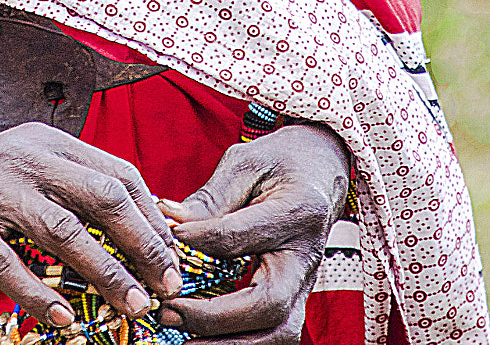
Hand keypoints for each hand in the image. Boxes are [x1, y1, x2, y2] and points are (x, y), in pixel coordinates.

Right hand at [0, 120, 182, 330]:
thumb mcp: (22, 170)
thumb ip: (70, 188)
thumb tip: (140, 226)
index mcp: (45, 141)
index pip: (117, 172)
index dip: (152, 214)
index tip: (175, 254)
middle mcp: (23, 156)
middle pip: (102, 194)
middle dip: (144, 241)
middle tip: (168, 282)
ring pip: (64, 230)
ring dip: (106, 272)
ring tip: (135, 304)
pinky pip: (7, 263)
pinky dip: (39, 293)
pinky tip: (63, 317)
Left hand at [155, 123, 350, 343]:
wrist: (321, 171)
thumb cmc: (281, 163)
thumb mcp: (246, 163)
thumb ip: (211, 197)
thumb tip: (170, 220)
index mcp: (295, 213)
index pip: (242, 237)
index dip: (201, 241)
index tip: (168, 238)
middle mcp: (305, 259)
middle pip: (268, 307)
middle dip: (215, 317)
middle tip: (170, 309)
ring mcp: (303, 286)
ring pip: (277, 334)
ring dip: (228, 342)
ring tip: (181, 331)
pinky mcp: (294, 300)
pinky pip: (272, 333)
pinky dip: (238, 342)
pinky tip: (201, 335)